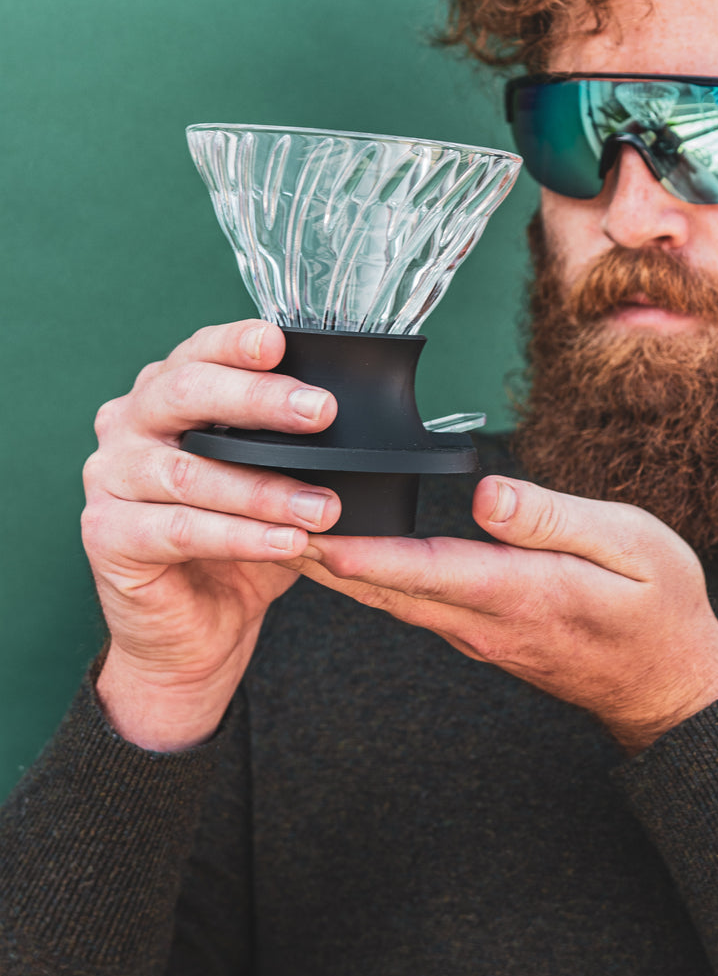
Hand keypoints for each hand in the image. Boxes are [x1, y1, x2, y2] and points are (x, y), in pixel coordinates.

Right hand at [82, 320, 339, 750]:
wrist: (195, 633)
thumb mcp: (274, 482)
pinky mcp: (105, 534)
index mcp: (165, 395)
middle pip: (185, 394)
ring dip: (264, 489)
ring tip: (322, 506)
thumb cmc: (236, 545)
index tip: (279, 341)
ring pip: (189, 470)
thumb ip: (295, 445)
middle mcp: (128, 425)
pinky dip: (239, 536)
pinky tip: (287, 543)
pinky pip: (179, 528)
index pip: (198, 352)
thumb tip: (354, 420)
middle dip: (258, 400)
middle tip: (321, 412)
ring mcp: (109, 478)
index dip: (236, 342)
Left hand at [299, 476, 717, 752]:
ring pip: (389, 598)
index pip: (426, 570)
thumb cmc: (659, 607)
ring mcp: (476, 631)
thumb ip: (556, 520)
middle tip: (256, 516)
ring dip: (333, 567)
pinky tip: (341, 552)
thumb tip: (486, 493)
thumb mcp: (631, 546)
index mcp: (520, 593)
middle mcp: (483, 620)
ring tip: (276, 524)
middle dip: (320, 555)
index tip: (309, 532)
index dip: (364, 553)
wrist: (669, 684)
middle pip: (385, 588)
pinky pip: (409, 602)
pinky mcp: (479, 630)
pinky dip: (367, 577)